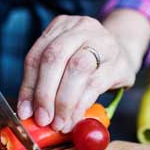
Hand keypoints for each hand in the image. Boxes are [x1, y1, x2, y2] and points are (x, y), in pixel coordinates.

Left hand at [17, 14, 143, 132]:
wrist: (124, 54)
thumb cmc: (87, 61)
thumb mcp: (63, 63)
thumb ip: (44, 82)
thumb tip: (28, 112)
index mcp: (61, 26)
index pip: (36, 56)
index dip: (28, 87)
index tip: (25, 112)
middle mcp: (81, 28)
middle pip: (54, 57)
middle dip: (45, 93)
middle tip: (43, 119)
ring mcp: (103, 42)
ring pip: (77, 68)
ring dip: (63, 102)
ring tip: (59, 123)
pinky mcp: (119, 63)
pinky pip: (95, 84)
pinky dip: (80, 105)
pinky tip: (74, 119)